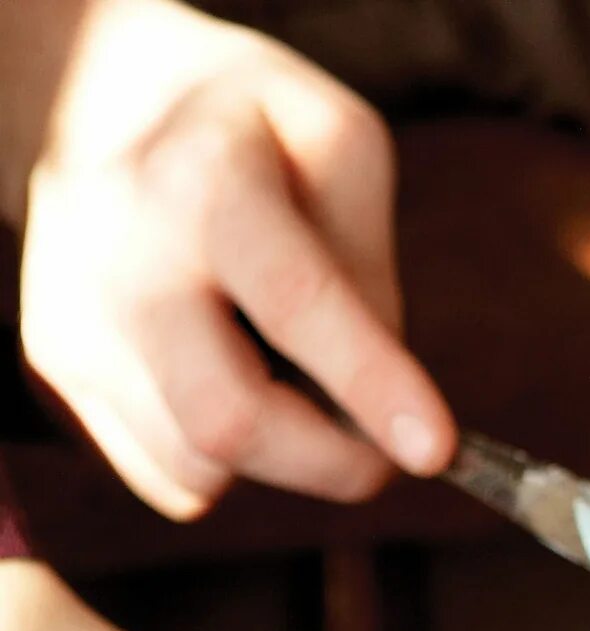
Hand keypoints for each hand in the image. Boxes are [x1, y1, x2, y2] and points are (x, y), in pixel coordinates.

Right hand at [16, 0, 451, 516]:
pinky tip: (229, 382)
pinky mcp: (56, 370)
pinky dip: (223, 461)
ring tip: (288, 378)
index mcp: (204, 179)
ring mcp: (74, 320)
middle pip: (226, 419)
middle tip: (387, 453)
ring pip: (196, 467)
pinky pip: (166, 475)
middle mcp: (121, 256)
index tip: (437, 450)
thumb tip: (382, 400)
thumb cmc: (254, 134)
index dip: (372, 385)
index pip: (293, 300)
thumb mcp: (340, 145)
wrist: (97, 101)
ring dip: (279, 456)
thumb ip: (369, 266)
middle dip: (332, 463)